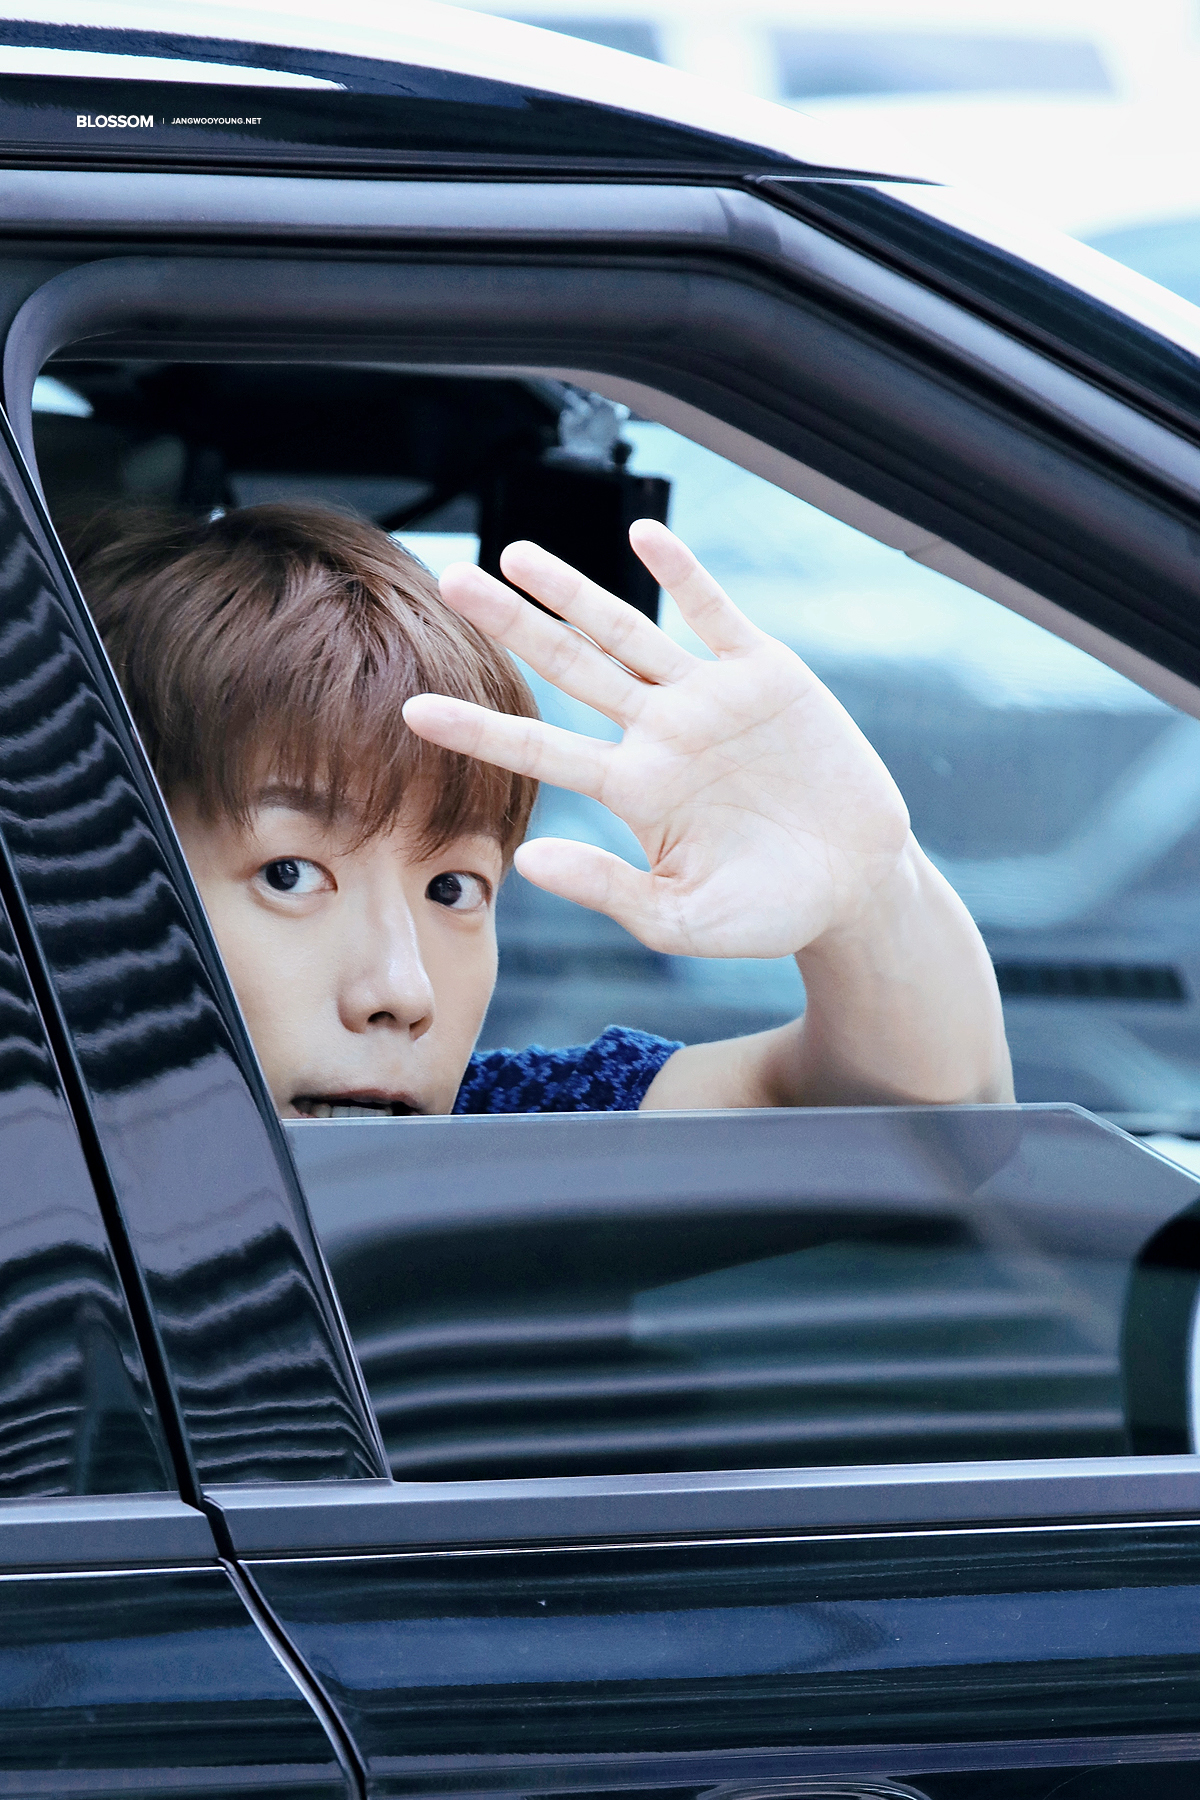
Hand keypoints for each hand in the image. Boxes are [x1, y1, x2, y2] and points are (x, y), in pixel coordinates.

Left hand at [402, 521, 910, 960]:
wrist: (855, 883)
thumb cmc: (766, 912)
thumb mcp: (681, 919)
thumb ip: (607, 890)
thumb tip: (527, 861)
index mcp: (633, 791)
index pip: (541, 751)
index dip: (479, 729)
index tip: (413, 710)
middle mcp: (658, 733)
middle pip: (569, 668)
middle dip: (512, 626)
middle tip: (449, 582)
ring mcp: (708, 698)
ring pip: (627, 631)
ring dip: (573, 591)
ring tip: (515, 553)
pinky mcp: (765, 672)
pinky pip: (716, 614)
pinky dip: (683, 575)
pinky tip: (643, 538)